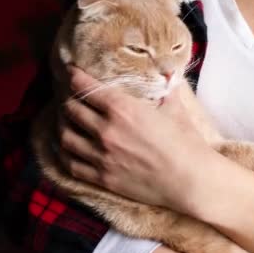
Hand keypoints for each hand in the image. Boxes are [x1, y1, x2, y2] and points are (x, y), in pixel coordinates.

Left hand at [57, 66, 213, 212]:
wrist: (190, 180)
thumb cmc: (186, 143)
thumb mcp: (176, 109)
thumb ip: (167, 89)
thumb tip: (170, 73)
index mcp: (123, 109)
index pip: (87, 87)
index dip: (75, 77)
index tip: (71, 72)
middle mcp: (106, 130)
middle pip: (71, 110)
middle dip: (69, 101)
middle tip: (72, 98)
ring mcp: (101, 156)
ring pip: (65, 136)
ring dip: (63, 126)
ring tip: (66, 123)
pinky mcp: (102, 178)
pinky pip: (71, 164)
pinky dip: (65, 154)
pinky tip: (67, 149)